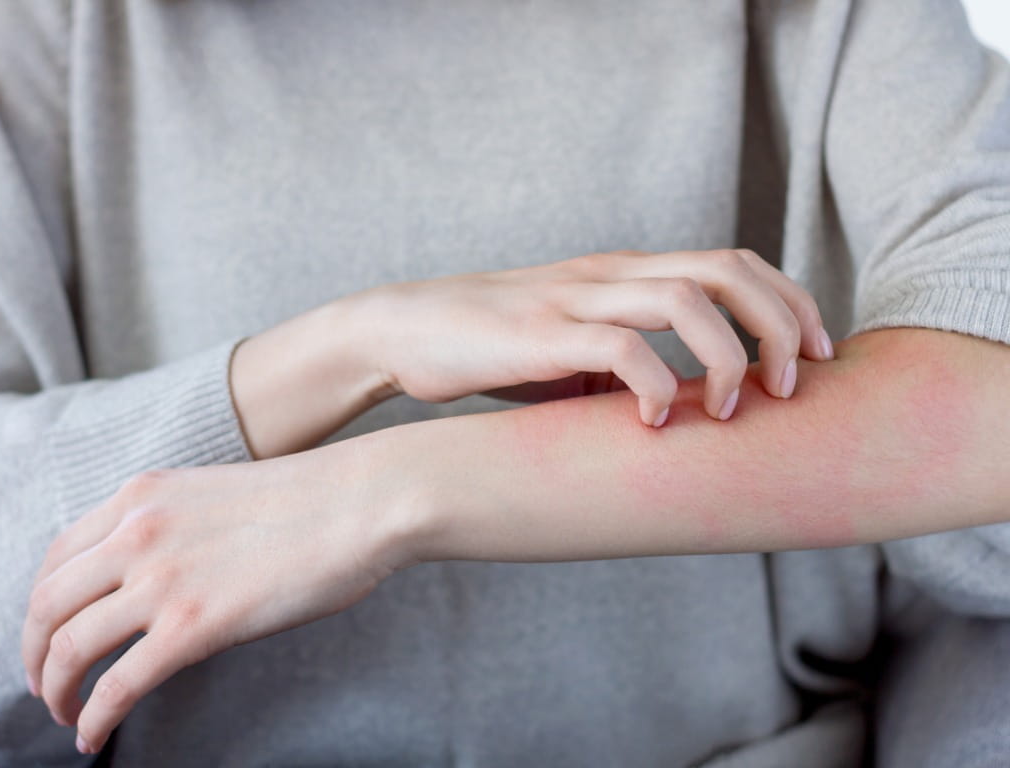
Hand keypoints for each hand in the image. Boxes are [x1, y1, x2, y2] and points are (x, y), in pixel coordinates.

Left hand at [21, 442, 412, 754]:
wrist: (362, 502)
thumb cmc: (313, 500)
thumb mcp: (217, 496)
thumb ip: (174, 529)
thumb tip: (160, 579)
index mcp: (143, 496)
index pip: (57, 556)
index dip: (41, 605)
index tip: (50, 632)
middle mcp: (137, 533)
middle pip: (46, 605)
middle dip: (34, 654)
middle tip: (46, 683)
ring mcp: (161, 579)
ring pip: (68, 648)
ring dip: (55, 690)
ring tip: (66, 713)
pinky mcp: (192, 626)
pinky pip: (117, 686)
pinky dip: (94, 718)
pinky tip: (93, 735)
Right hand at [358, 248, 832, 425]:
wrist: (406, 331)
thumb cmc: (495, 348)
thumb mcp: (575, 349)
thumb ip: (628, 362)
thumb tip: (684, 407)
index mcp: (624, 273)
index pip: (730, 262)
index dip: (788, 301)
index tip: (817, 355)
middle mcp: (609, 274)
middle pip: (725, 267)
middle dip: (780, 321)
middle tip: (797, 382)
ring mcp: (575, 298)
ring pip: (683, 297)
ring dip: (729, 353)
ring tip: (738, 407)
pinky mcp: (539, 334)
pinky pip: (617, 346)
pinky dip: (654, 383)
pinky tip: (656, 421)